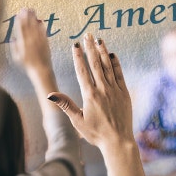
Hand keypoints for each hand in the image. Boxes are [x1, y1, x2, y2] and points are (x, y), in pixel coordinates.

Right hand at [10, 8, 52, 74]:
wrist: (40, 70)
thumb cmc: (27, 65)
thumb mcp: (17, 58)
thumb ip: (14, 48)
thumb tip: (12, 39)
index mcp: (22, 43)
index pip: (20, 29)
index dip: (19, 20)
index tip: (18, 13)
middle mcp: (31, 40)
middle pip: (28, 25)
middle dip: (26, 16)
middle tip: (25, 8)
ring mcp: (39, 41)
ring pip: (36, 27)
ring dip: (34, 18)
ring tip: (32, 11)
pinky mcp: (46, 43)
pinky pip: (44, 33)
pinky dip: (42, 27)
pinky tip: (41, 22)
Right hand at [48, 34, 133, 151]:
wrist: (118, 141)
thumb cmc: (96, 134)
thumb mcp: (77, 121)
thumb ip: (65, 105)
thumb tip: (50, 94)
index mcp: (90, 95)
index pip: (82, 71)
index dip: (78, 56)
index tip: (75, 44)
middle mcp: (103, 90)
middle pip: (95, 64)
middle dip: (90, 48)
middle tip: (87, 35)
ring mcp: (115, 90)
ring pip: (108, 66)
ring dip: (103, 52)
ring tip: (99, 40)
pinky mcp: (124, 93)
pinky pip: (119, 74)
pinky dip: (116, 63)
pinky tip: (112, 54)